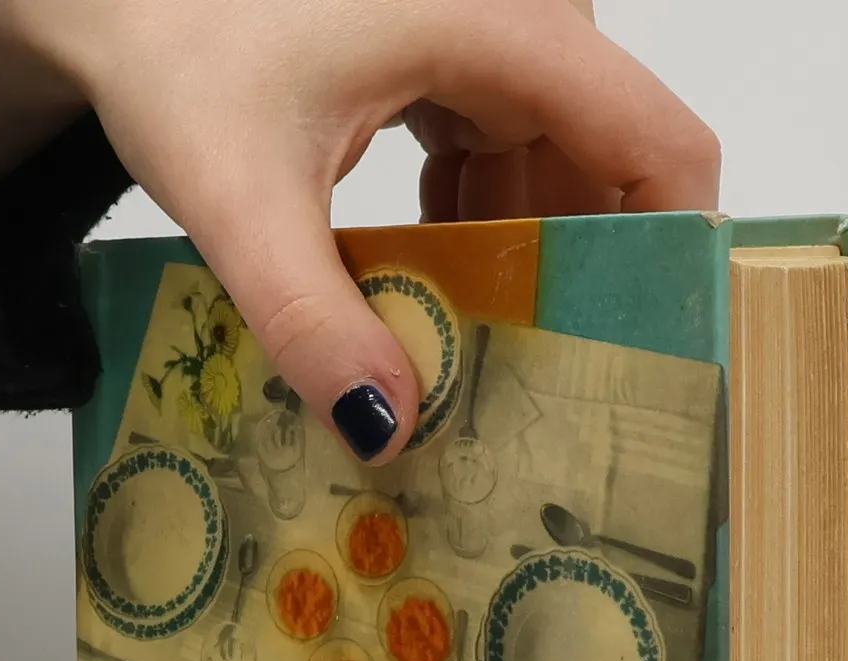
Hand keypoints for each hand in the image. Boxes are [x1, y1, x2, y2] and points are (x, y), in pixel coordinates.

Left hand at [0, 0, 718, 462]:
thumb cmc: (173, 50)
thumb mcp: (241, 198)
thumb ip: (312, 319)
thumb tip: (387, 432)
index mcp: (499, 24)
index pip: (656, 142)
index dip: (674, 248)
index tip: (651, 355)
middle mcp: (515, 19)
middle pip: (607, 169)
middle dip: (582, 281)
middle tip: (549, 392)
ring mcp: (487, 35)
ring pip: (556, 170)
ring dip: (525, 264)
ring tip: (487, 361)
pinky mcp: (452, 58)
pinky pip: (507, 156)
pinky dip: (481, 228)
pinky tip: (433, 289)